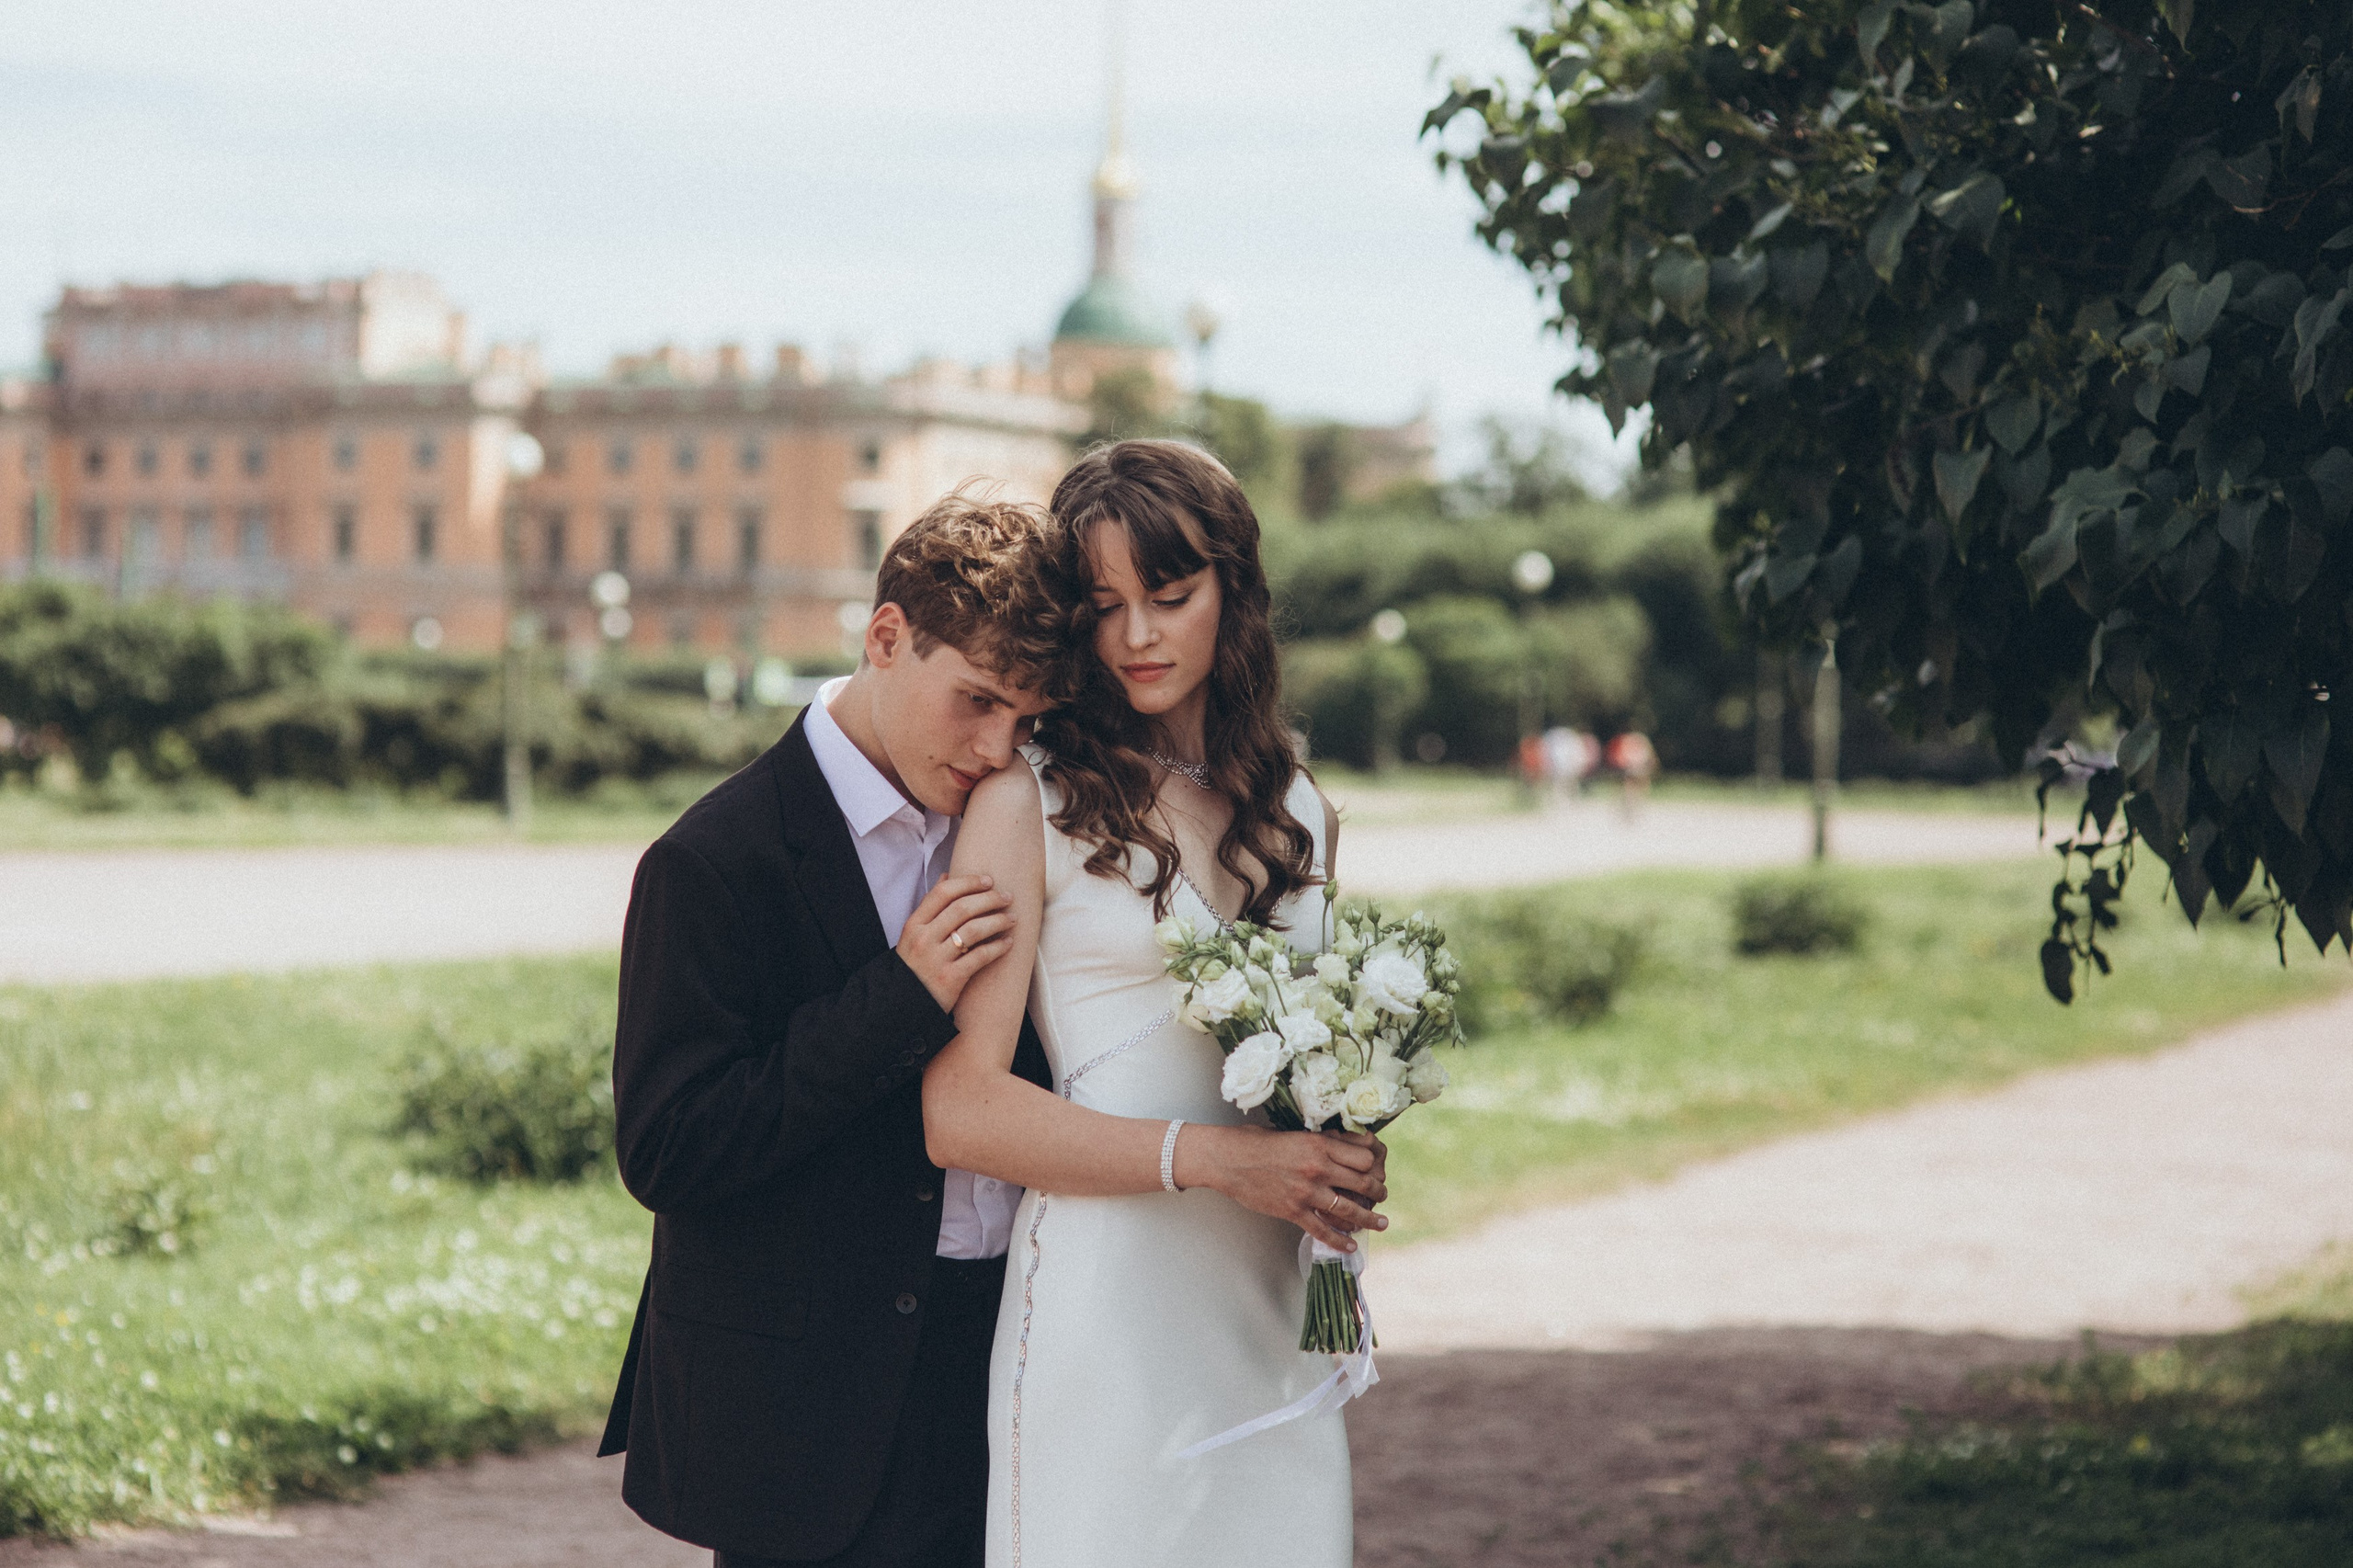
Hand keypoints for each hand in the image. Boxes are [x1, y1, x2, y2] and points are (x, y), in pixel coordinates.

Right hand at [897, 874, 1012, 1013]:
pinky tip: (1008, 943)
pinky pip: (980, 957)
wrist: (903, 1004)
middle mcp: (924, 939)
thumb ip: (930, 907)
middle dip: (989, 899)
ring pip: (974, 930)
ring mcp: (936, 959)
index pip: (943, 893)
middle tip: (1007, 897)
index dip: (969, 882)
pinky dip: (997, 947)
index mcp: (914, 924)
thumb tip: (947, 876)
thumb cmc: (914, 965)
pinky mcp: (950, 979)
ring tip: (1012, 919)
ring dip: (998, 921)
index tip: (988, 880)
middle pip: (962, 908)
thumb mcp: (913, 934)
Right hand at [1176, 1124, 1389, 1253]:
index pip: (1364, 1156)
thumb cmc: (1257, 1141)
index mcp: (1319, 1144)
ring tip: (1381, 1223)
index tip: (1378, 1169)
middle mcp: (1318, 1168)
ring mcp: (1306, 1192)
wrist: (1227, 1159)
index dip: (1376, 1164)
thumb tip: (1347, 1144)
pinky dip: (1340, 1240)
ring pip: (1349, 1209)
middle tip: (1383, 1195)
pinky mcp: (1293, 1211)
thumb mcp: (1294, 1133)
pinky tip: (1351, 1245)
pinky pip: (1323, 1230)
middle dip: (1378, 1191)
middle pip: (1363, 1182)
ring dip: (1370, 1218)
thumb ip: (1321, 1140)